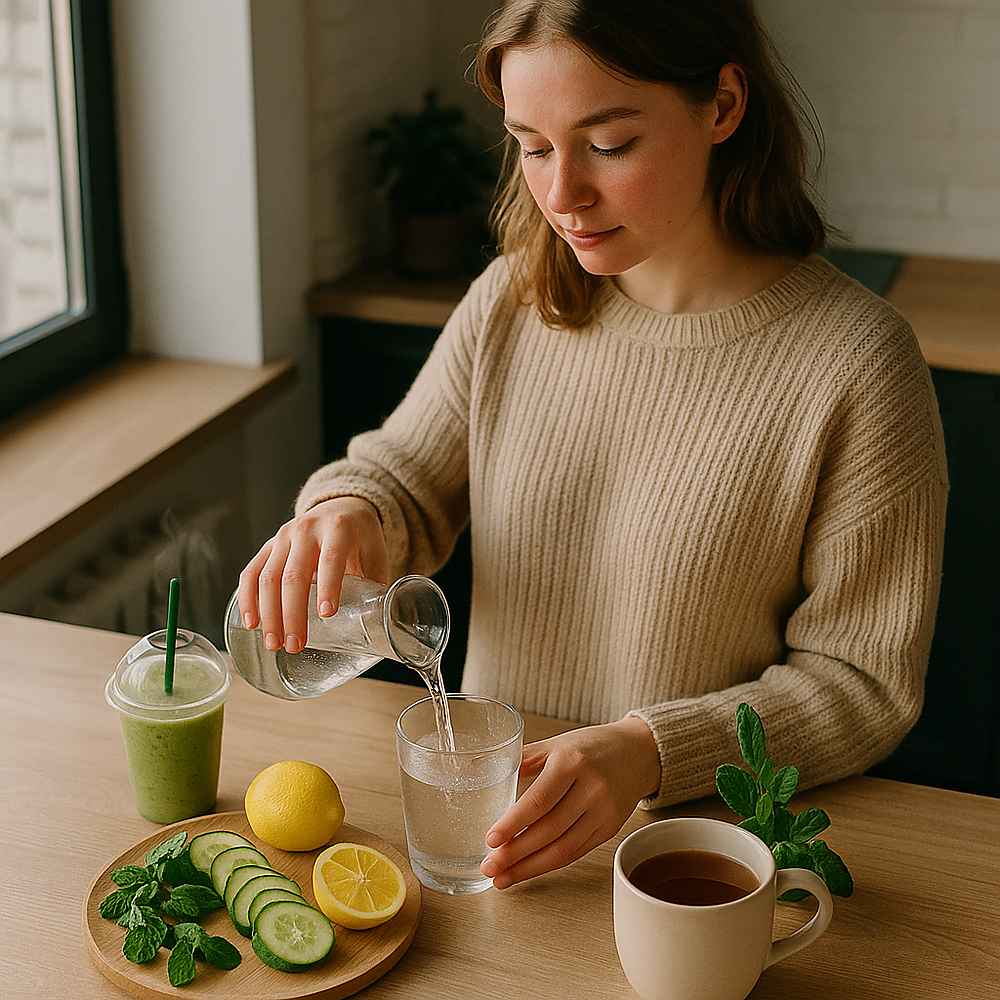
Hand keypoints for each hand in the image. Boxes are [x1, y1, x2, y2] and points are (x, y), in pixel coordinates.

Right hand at [237, 496, 387, 653]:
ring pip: (268, 577)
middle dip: (293, 613)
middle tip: (296, 645)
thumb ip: (375, 586)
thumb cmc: (361, 539)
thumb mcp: (376, 554)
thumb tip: (378, 626)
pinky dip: (249, 599)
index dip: (329, 586)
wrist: (341, 508)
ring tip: (275, 644)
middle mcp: (307, 529)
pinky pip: (251, 572)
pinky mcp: (269, 546)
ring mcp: (283, 537)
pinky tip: (252, 623)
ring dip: (269, 614)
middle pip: (294, 574)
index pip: (331, 558)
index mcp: (339, 529)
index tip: (327, 615)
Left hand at [480, 716, 660, 889]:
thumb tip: (487, 775)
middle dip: (515, 854)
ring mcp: (604, 812)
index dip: (513, 824)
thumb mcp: (556, 743)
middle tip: (489, 866)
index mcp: (572, 762)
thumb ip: (524, 760)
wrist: (637, 752)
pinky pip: (576, 852)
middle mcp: (591, 789)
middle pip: (549, 830)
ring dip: (529, 868)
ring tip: (502, 877)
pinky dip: (549, 864)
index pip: (539, 800)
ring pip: (563, 849)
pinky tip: (529, 869)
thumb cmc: (591, 745)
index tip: (491, 840)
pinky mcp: (609, 829)